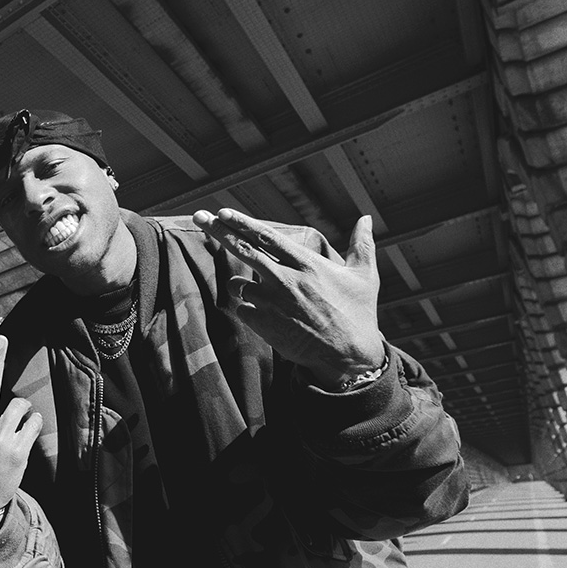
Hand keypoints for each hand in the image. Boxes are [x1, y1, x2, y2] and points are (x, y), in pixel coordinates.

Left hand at [193, 210, 386, 386]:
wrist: (349, 355)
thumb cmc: (359, 313)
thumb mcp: (364, 276)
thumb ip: (361, 244)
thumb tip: (366, 218)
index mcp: (307, 264)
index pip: (267, 237)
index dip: (242, 223)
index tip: (223, 212)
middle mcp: (286, 280)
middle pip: (243, 251)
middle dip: (218, 232)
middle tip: (199, 217)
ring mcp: (272, 303)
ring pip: (237, 284)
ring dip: (241, 284)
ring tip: (264, 294)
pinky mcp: (264, 325)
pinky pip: (242, 309)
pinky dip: (248, 308)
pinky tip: (267, 315)